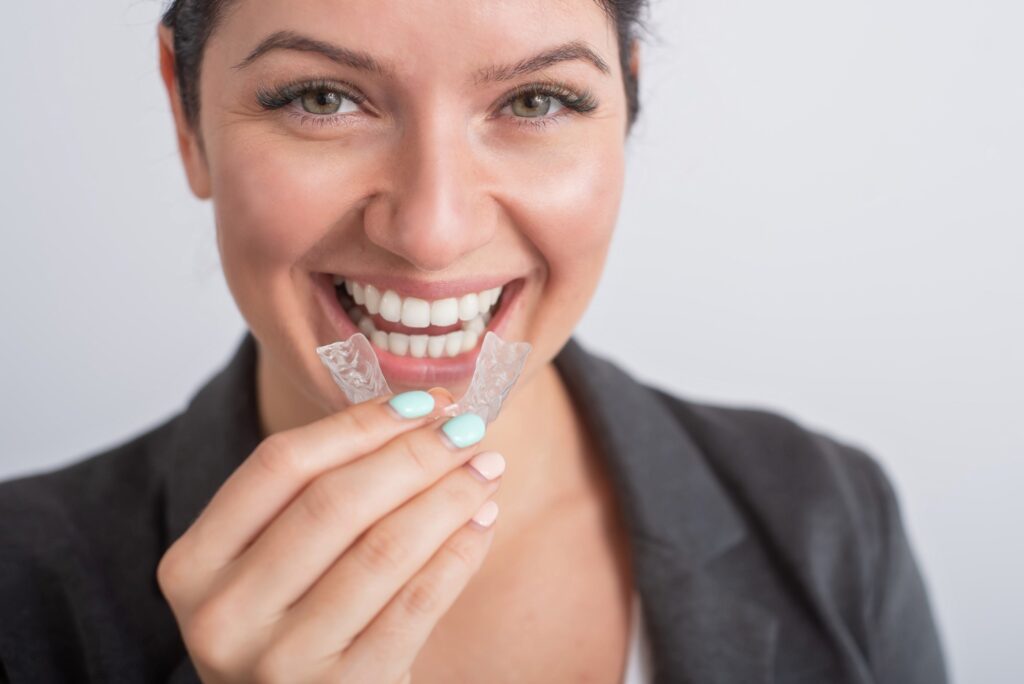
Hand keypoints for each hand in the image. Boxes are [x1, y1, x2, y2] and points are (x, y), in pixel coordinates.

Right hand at [156, 388, 503, 682]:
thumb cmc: (292, 624)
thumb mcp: (271, 563)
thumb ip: (316, 494)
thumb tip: (420, 414)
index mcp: (194, 563)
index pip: (280, 465)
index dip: (359, 424)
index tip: (422, 402)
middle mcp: (223, 614)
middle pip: (333, 503)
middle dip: (413, 455)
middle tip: (465, 428)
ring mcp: (279, 662)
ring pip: (381, 550)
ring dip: (447, 497)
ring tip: (485, 468)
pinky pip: (415, 605)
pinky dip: (458, 553)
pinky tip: (482, 521)